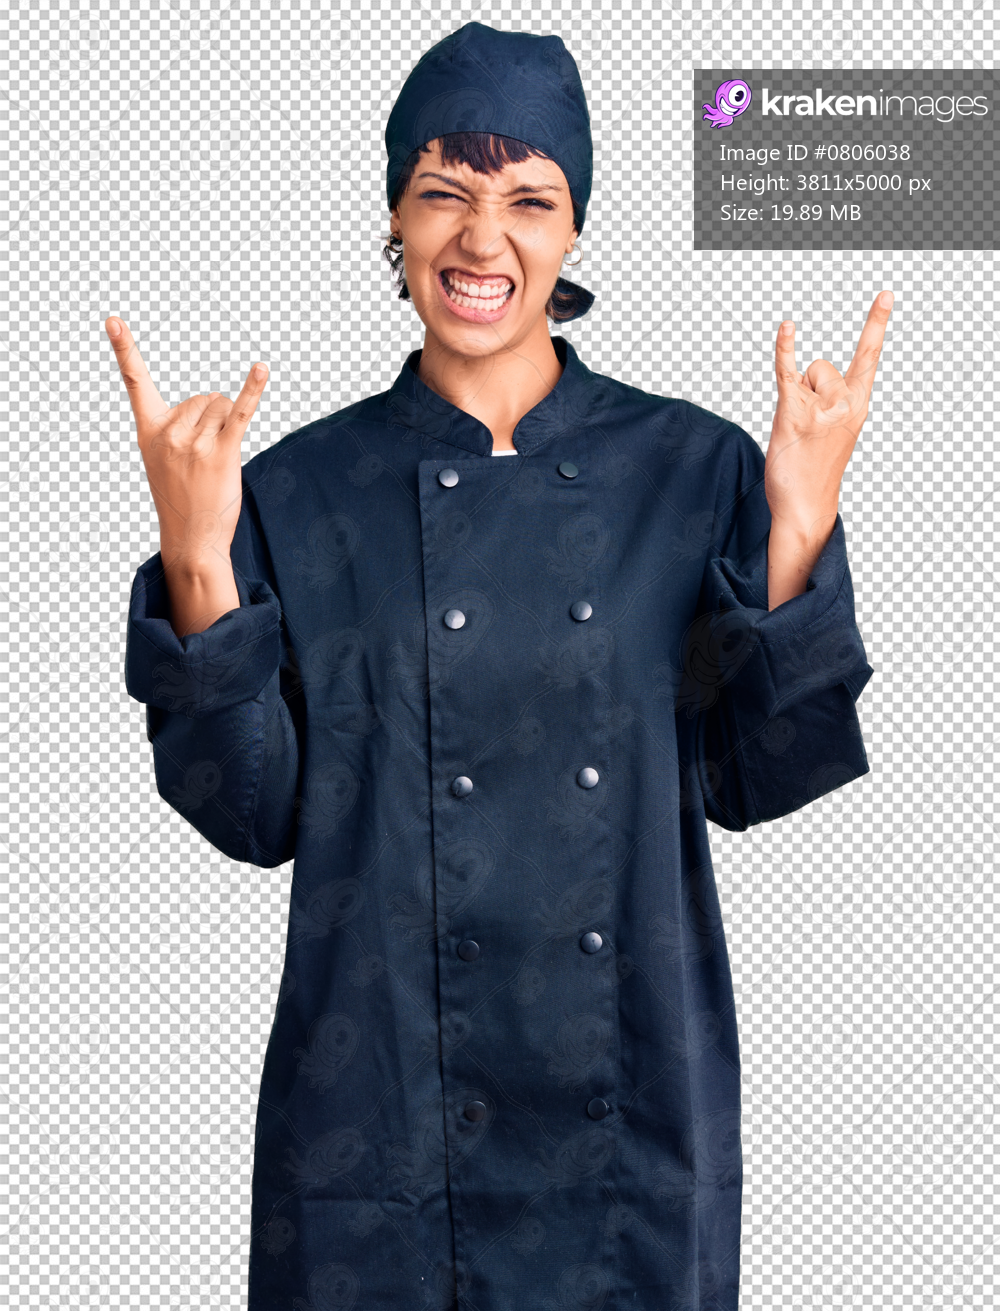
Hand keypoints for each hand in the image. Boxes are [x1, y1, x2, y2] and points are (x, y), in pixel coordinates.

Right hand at [106, 316, 268, 633]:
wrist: (191, 539)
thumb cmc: (181, 497)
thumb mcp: (164, 458)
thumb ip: (178, 425)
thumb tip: (217, 401)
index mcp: (149, 429)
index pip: (135, 382)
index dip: (124, 349)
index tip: (112, 319)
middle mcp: (168, 432)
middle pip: (205, 397)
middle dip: (214, 418)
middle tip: (205, 457)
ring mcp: (194, 442)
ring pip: (224, 407)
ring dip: (229, 426)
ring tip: (217, 461)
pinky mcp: (222, 452)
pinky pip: (241, 412)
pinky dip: (253, 389)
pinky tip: (261, 369)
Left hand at [765, 290, 893, 607]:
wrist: (805, 508)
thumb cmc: (815, 471)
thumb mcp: (833, 431)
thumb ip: (828, 399)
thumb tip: (807, 374)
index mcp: (857, 407)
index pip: (869, 358)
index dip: (876, 324)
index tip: (885, 295)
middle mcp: (844, 404)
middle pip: (822, 365)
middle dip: (809, 384)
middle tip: (807, 425)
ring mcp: (821, 409)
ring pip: (805, 374)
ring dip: (795, 394)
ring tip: (796, 429)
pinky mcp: (794, 414)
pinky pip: (787, 372)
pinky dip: (785, 348)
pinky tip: (786, 328)